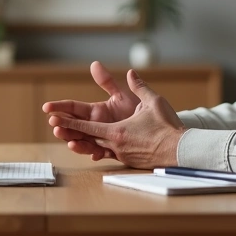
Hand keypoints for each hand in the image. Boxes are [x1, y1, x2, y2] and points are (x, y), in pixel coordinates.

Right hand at [42, 61, 141, 159]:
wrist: (156, 125)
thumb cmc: (138, 109)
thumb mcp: (122, 95)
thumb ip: (108, 82)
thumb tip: (94, 64)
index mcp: (95, 111)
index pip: (73, 108)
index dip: (59, 107)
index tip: (47, 107)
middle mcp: (96, 125)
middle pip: (74, 126)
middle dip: (62, 126)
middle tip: (54, 124)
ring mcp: (102, 138)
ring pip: (83, 141)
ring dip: (74, 141)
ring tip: (69, 141)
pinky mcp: (112, 150)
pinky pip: (101, 153)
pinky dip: (95, 154)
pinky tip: (93, 154)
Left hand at [47, 69, 185, 168]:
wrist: (181, 151)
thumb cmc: (167, 126)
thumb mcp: (152, 101)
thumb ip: (138, 86)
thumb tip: (130, 72)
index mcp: (116, 131)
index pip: (87, 126)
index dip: (69, 123)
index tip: (54, 120)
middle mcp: (116, 145)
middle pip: (88, 139)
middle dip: (71, 134)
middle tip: (55, 129)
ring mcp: (122, 155)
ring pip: (98, 149)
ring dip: (84, 145)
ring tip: (71, 143)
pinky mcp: (129, 162)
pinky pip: (110, 156)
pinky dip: (101, 152)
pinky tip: (96, 151)